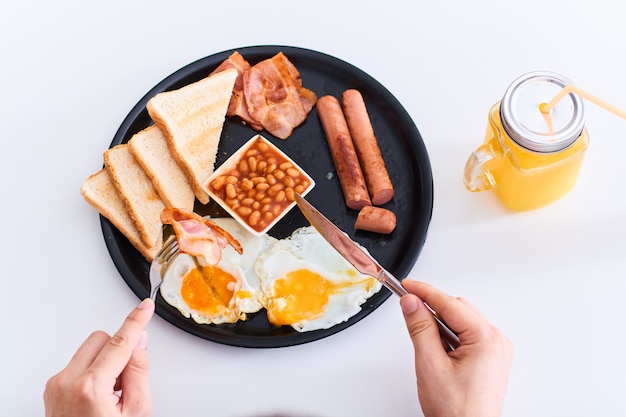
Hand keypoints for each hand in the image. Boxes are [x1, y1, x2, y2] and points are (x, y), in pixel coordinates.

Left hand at [44, 298, 154, 416]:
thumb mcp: (138, 411)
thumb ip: (139, 371)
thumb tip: (139, 342)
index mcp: (91, 387)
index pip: (120, 342)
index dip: (136, 321)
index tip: (145, 307)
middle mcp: (67, 382)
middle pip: (101, 339)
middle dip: (118, 351)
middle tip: (128, 379)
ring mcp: (56, 386)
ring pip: (89, 350)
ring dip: (105, 362)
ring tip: (112, 394)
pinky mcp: (52, 389)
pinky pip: (78, 365)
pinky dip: (93, 373)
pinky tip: (100, 397)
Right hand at [400, 280, 512, 416]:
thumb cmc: (457, 411)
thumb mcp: (430, 364)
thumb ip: (420, 328)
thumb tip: (412, 303)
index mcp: (486, 339)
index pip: (450, 304)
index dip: (425, 292)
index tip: (407, 286)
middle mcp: (496, 342)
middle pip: (458, 309)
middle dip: (433, 309)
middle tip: (409, 309)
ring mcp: (496, 351)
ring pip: (462, 321)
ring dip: (441, 324)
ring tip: (426, 344)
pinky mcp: (490, 360)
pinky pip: (468, 336)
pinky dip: (450, 336)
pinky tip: (438, 350)